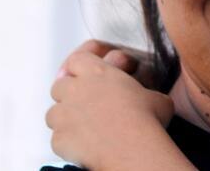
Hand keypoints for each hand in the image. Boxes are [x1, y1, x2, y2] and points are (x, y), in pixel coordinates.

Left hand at [47, 49, 174, 169]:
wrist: (133, 149)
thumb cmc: (146, 120)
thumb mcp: (156, 98)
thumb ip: (145, 93)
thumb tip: (152, 101)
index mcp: (98, 73)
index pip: (77, 60)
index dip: (79, 67)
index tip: (85, 75)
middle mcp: (76, 89)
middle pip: (59, 85)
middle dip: (68, 94)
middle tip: (83, 105)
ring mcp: (64, 114)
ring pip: (53, 113)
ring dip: (64, 119)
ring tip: (82, 129)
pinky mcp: (59, 138)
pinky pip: (57, 139)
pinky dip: (67, 142)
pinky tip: (83, 147)